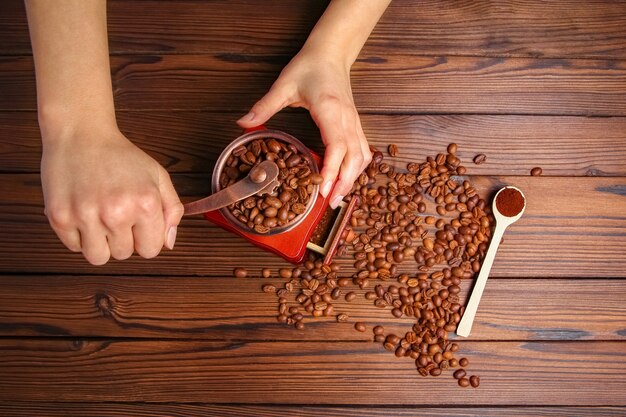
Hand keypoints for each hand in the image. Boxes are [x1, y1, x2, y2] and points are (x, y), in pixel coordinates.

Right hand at [41, 124, 182, 264]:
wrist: (80, 134)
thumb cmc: (121, 156)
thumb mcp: (158, 176)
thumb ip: (172, 210)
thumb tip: (168, 243)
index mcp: (145, 203)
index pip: (151, 250)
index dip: (144, 238)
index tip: (137, 222)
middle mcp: (116, 212)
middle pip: (124, 254)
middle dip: (122, 238)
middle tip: (115, 212)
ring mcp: (86, 216)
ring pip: (98, 257)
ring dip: (100, 243)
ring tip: (99, 217)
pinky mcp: (59, 217)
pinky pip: (74, 247)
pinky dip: (79, 235)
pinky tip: (82, 211)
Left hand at [237, 50, 371, 207]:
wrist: (331, 53)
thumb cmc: (310, 66)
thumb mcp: (283, 85)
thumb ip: (264, 106)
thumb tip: (243, 123)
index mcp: (330, 110)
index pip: (337, 146)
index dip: (331, 170)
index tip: (322, 188)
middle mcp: (347, 119)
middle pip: (354, 158)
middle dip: (344, 182)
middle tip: (330, 203)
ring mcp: (354, 122)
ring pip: (363, 156)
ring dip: (353, 178)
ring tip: (338, 196)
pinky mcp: (355, 124)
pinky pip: (363, 150)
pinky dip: (356, 168)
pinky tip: (346, 179)